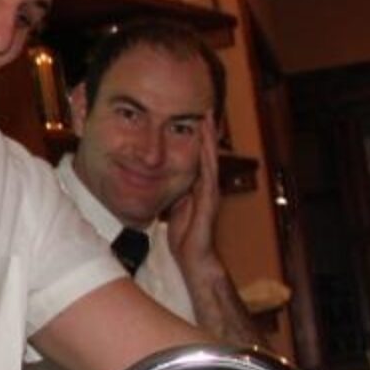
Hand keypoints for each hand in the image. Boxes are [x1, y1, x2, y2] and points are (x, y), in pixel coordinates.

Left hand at [166, 125, 222, 272]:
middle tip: (206, 111)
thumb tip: (158, 178)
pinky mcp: (210, 202)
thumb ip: (172, 192)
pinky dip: (208, 161)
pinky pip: (209, 177)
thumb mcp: (174, 207)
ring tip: (209, 121)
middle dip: (207, 133)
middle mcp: (207, 187)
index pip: (199, 158)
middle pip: (208, 154)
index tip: (195, 119)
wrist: (194, 258)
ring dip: (210, 141)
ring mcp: (211, 193)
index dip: (199, 140)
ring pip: (211, 161)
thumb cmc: (184, 236)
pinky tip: (207, 148)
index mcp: (198, 187)